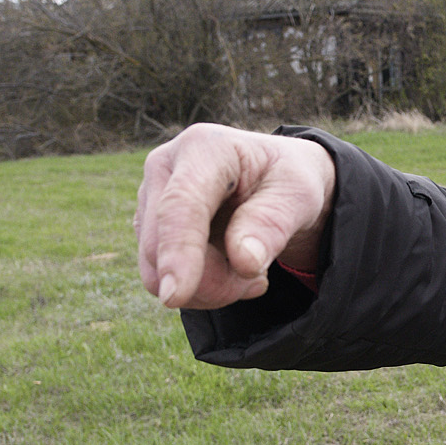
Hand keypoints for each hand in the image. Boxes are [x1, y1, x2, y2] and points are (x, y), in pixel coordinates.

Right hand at [135, 124, 335, 308]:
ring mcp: (150, 198)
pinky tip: (231, 270)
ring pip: (156, 270)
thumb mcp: (298, 195)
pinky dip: (200, 288)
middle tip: (260, 279)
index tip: (175, 296)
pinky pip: (160, 277)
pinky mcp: (147, 227)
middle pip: (162, 246)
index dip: (178, 250)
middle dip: (212, 281)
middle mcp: (165, 166)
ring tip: (249, 270)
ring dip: (208, 287)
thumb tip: (243, 261)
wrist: (276, 183)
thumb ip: (272, 223)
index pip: (181, 204)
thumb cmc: (288, 181)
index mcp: (204, 148)